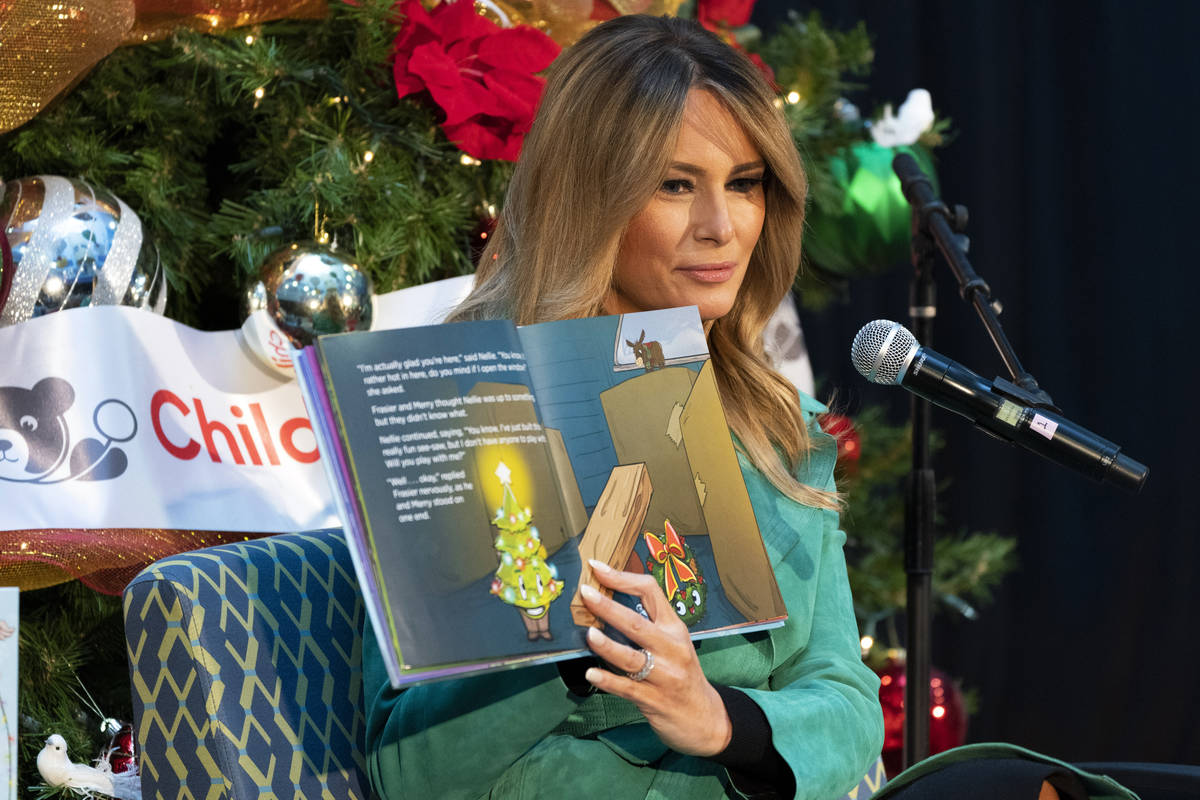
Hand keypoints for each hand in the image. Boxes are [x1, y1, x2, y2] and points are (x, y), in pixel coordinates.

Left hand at [579, 559, 731, 756]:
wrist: (706, 719)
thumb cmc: (682, 674)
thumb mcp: (674, 644)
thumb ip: (648, 625)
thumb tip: (608, 603)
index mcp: (674, 628)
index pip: (650, 591)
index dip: (622, 577)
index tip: (597, 568)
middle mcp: (671, 648)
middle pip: (636, 623)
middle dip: (609, 607)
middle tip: (586, 594)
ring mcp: (664, 675)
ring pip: (631, 657)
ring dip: (607, 645)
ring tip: (588, 634)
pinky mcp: (654, 700)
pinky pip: (627, 688)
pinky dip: (607, 681)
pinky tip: (591, 674)